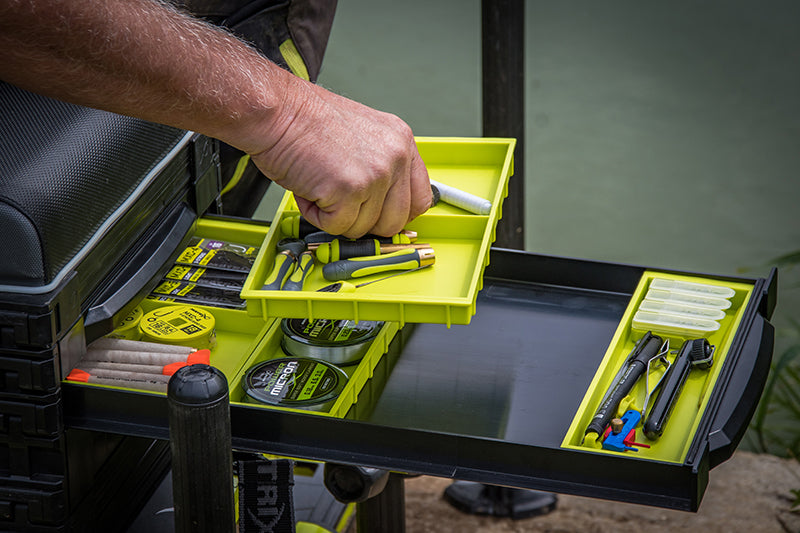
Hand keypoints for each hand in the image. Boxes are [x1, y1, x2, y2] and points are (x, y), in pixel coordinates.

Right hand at [246, 77, 430, 237]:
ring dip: (336, 216)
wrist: (277, 111)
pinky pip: (338, 227)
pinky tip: (310, 190)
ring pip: (363, 228)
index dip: (397, 214)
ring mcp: (374, 175)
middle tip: (341, 203)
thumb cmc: (307, 121)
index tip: (379, 216)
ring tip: (320, 185)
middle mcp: (394, 158)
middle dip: (364, 221)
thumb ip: (383, 166)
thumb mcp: (364, 135)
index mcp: (401, 142)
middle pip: (394, 222)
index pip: (421, 199)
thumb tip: (385, 206)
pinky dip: (317, 216)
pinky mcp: (349, 191)